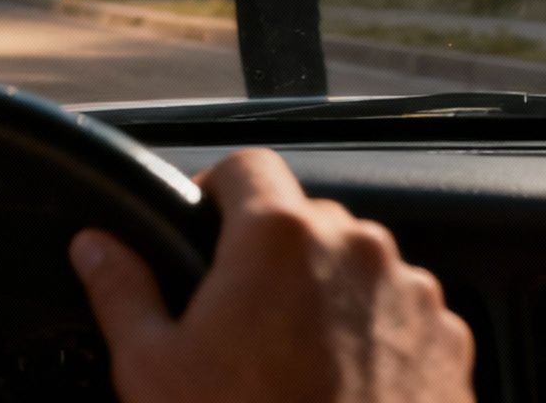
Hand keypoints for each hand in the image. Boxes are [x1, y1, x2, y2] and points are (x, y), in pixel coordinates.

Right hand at [69, 149, 473, 402]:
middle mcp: (356, 249)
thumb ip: (121, 290)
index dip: (214, 191)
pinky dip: (372, 335)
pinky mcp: (450, 342)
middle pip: (304, 218)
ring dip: (325, 293)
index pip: (245, 165)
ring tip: (291, 361)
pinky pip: (401, 314)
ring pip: (356, 266)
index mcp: (278, 237)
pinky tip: (339, 386)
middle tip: (239, 317)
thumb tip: (94, 248)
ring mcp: (413, 294)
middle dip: (270, 254)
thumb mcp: (154, 368)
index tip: (202, 228)